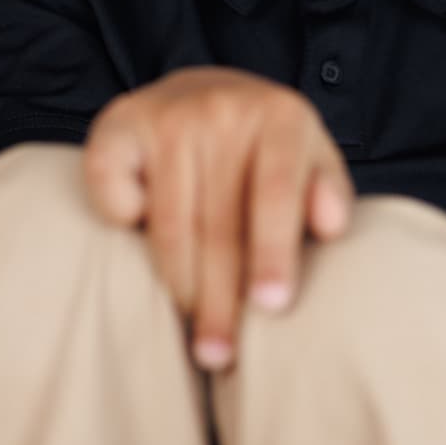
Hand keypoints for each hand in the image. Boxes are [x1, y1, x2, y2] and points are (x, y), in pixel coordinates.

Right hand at [81, 66, 355, 369]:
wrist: (203, 88)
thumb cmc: (265, 147)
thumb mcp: (311, 156)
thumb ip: (329, 190)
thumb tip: (330, 226)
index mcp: (280, 114)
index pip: (276, 191)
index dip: (274, 251)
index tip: (271, 306)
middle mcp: (222, 109)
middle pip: (219, 223)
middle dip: (220, 299)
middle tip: (220, 355)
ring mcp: (167, 115)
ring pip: (170, 224)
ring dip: (180, 286)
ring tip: (192, 329)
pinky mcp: (117, 123)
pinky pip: (114, 194)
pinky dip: (121, 223)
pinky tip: (139, 241)